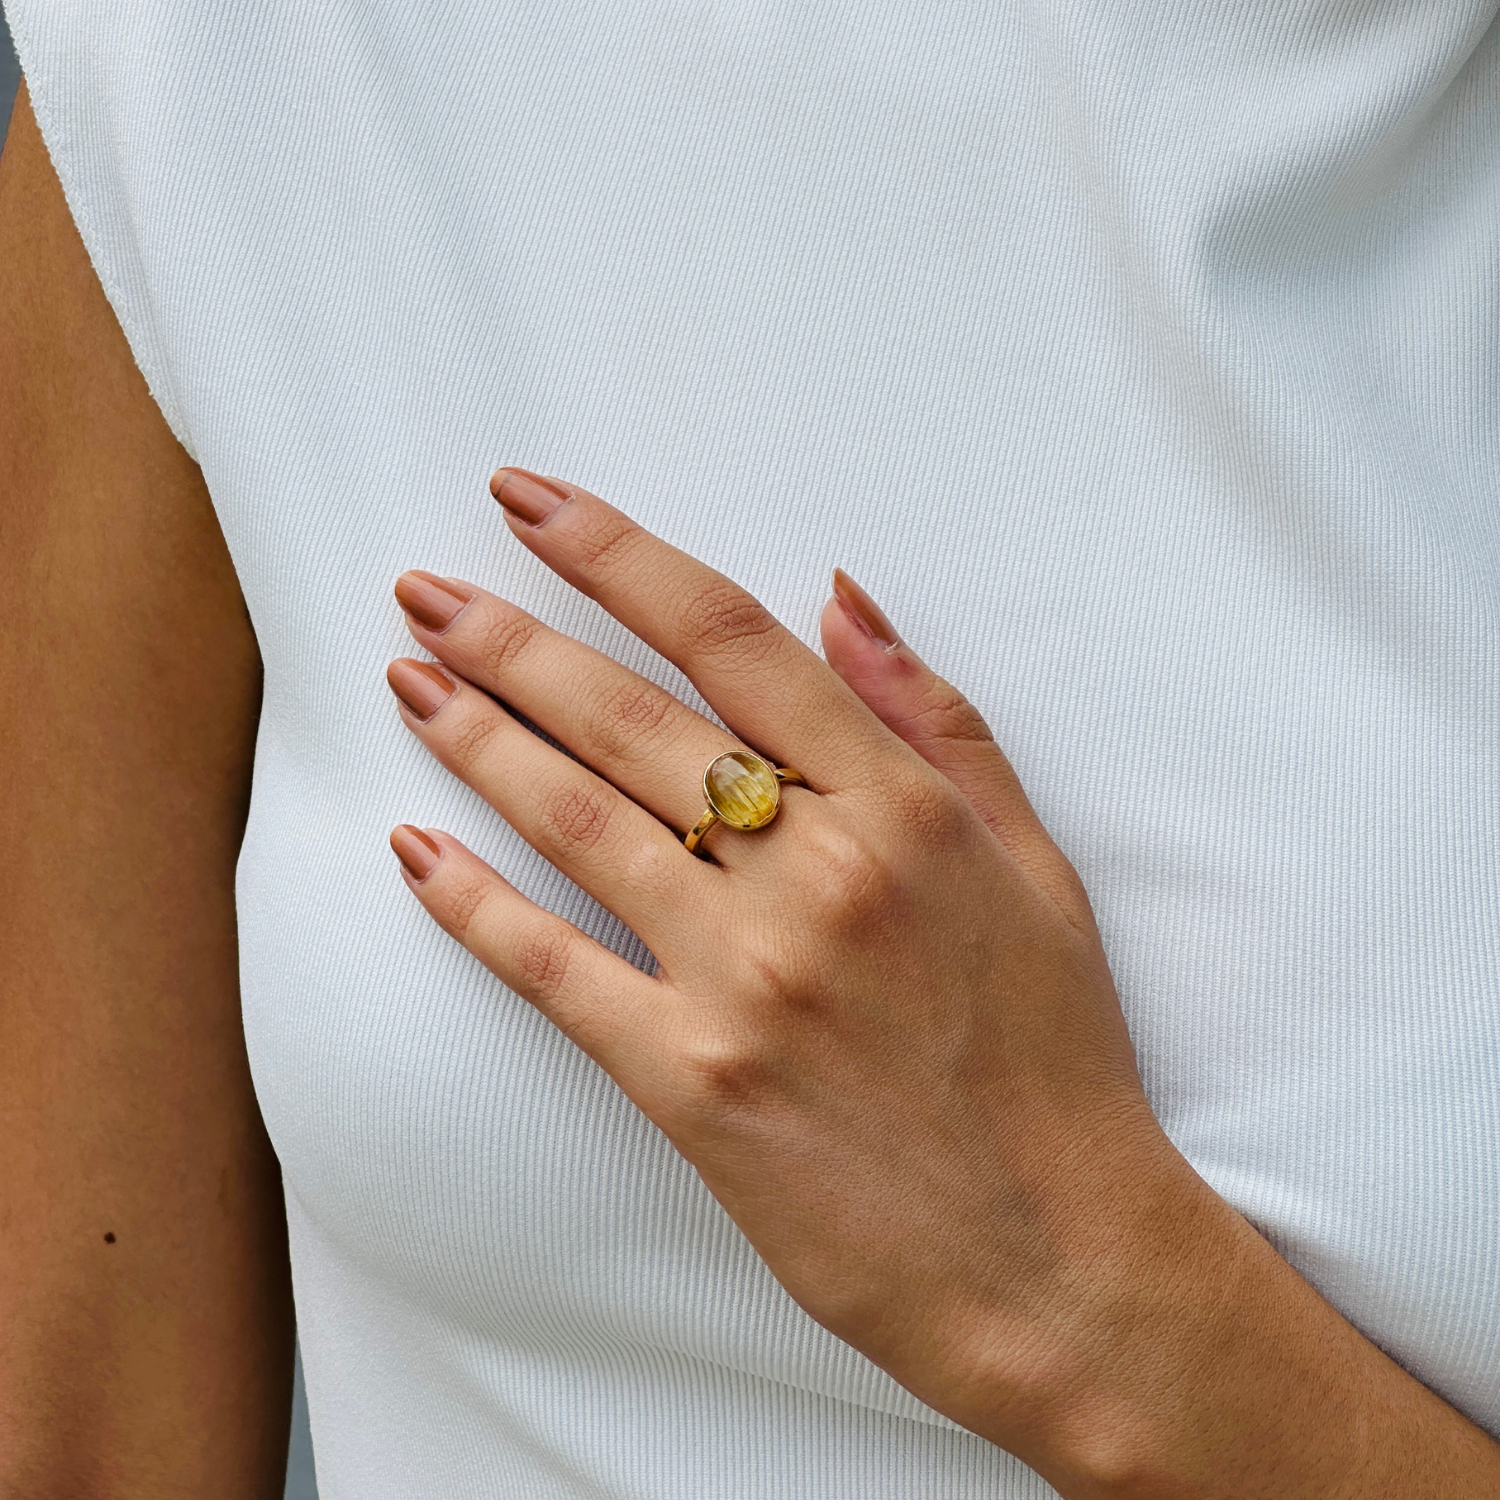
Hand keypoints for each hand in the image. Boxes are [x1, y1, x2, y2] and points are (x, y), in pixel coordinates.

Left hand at [384, 470, 1499, 1498]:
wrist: (1058, 1259)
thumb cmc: (1056, 1056)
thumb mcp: (1036, 866)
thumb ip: (937, 721)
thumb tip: (841, 594)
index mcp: (903, 808)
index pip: (730, 638)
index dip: (615, 554)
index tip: (531, 501)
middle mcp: (815, 875)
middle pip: (628, 716)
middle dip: (510, 636)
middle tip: (422, 587)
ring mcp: (745, 979)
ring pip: (577, 822)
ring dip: (477, 738)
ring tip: (406, 680)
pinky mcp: (691, 1083)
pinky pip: (555, 973)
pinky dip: (473, 905)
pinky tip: (413, 850)